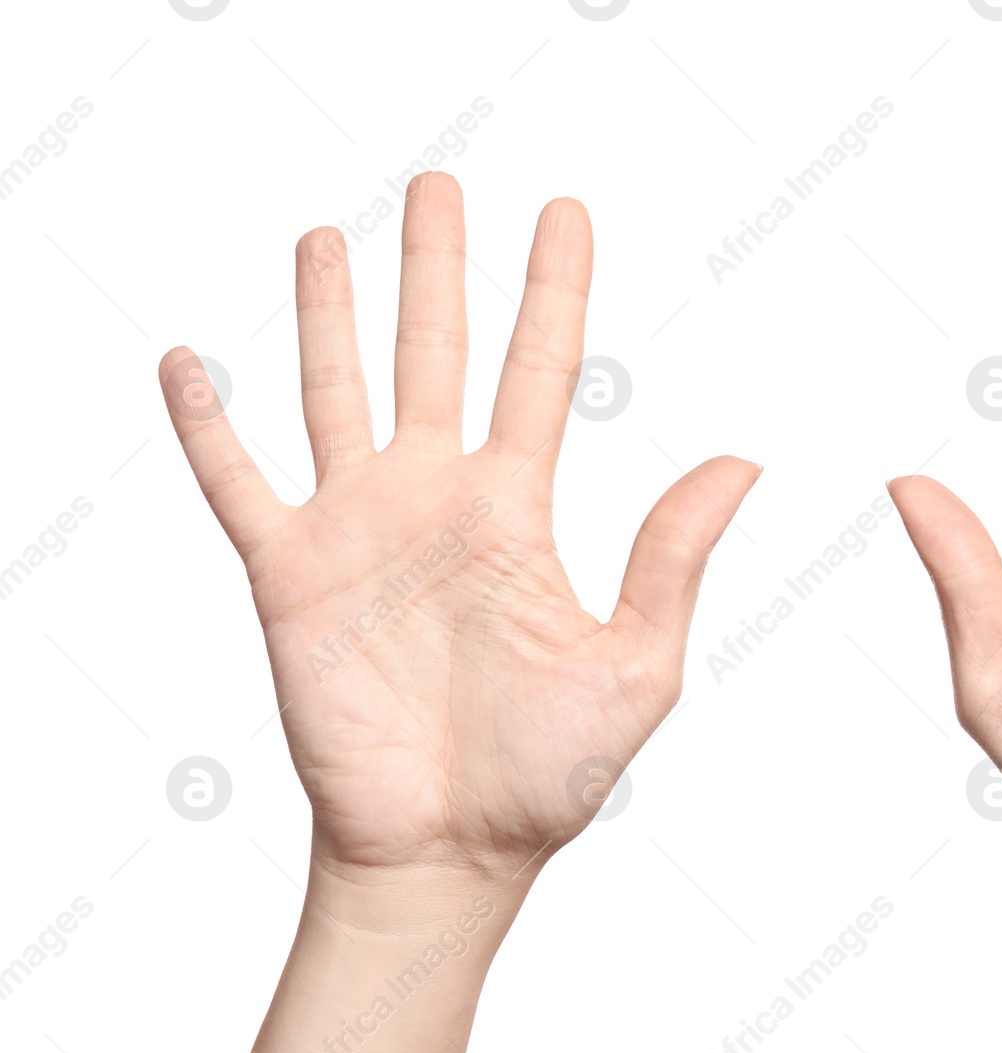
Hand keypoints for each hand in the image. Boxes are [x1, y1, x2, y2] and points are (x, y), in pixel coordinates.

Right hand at [159, 173, 758, 877]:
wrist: (452, 850)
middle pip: (435, 354)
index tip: (564, 213)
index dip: (552, 290)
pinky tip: (187, 361)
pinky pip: (236, 485)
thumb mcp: (636, 664)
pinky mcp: (289, 577)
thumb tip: (745, 460)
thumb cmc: (549, 772)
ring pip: (336, 393)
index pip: (539, 371)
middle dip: (437, 269)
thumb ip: (674, 560)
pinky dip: (206, 425)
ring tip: (327, 237)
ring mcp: (359, 530)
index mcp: (517, 511)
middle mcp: (435, 499)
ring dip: (328, 316)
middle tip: (439, 185)